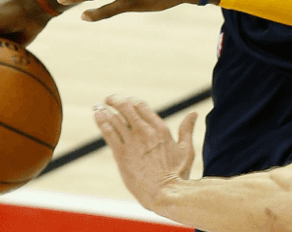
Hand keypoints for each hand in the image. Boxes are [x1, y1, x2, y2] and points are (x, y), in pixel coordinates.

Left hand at [95, 96, 197, 212]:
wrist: (164, 192)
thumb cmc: (178, 174)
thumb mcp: (186, 149)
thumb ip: (187, 129)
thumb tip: (194, 113)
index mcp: (160, 129)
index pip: (141, 106)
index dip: (132, 101)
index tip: (127, 100)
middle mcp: (145, 132)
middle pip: (126, 108)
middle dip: (116, 100)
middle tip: (109, 98)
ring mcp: (132, 143)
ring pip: (116, 119)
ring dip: (106, 110)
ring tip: (98, 106)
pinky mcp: (121, 155)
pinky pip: (109, 133)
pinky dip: (102, 122)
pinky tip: (97, 115)